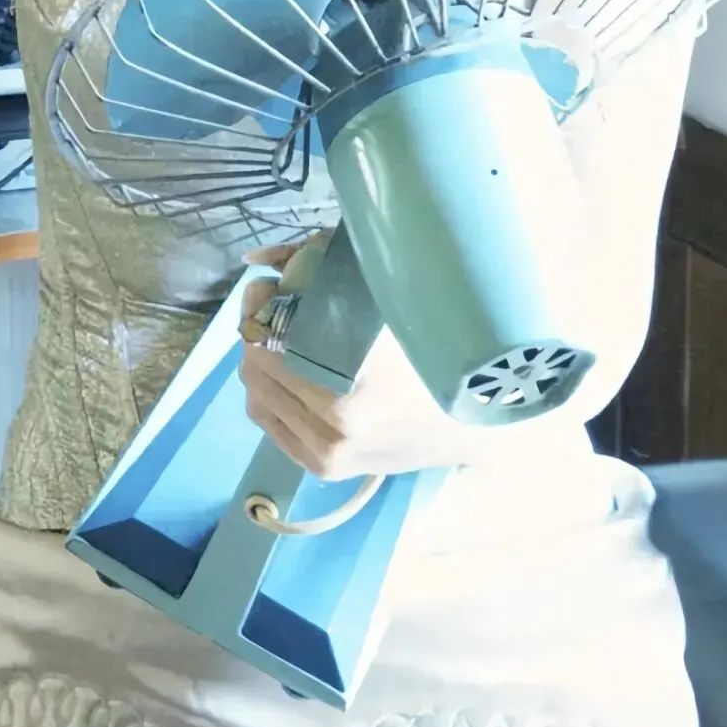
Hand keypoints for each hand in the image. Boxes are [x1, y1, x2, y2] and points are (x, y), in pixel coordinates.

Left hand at [238, 242, 465, 480]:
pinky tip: (293, 376)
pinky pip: (270, 424)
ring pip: (256, 397)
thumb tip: (260, 256)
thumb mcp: (386, 299)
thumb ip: (322, 271)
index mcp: (351, 380)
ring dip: (262, 364)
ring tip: (286, 342)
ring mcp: (327, 452)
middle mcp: (333, 423)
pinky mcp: (324, 469)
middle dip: (258, 330)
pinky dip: (270, 395)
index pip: (268, 337)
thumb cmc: (433, 351)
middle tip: (276, 308)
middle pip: (255, 366)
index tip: (273, 284)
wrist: (472, 424)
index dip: (262, 304)